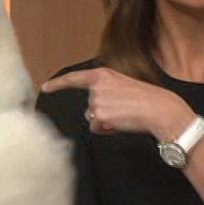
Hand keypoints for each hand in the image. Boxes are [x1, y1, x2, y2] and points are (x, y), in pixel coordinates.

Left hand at [40, 67, 193, 141]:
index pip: (74, 78)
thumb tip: (94, 112)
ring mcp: (97, 101)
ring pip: (93, 118)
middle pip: (89, 106)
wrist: (159, 109)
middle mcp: (96, 86)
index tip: (44, 87)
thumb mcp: (123, 86)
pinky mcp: (99, 115)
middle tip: (123, 110)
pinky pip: (97, 128)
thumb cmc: (146, 99)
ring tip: (124, 116)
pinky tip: (121, 123)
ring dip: (106, 121)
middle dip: (102, 112)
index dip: (58, 84)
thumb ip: (106, 92)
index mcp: (103, 75)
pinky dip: (107, 129)